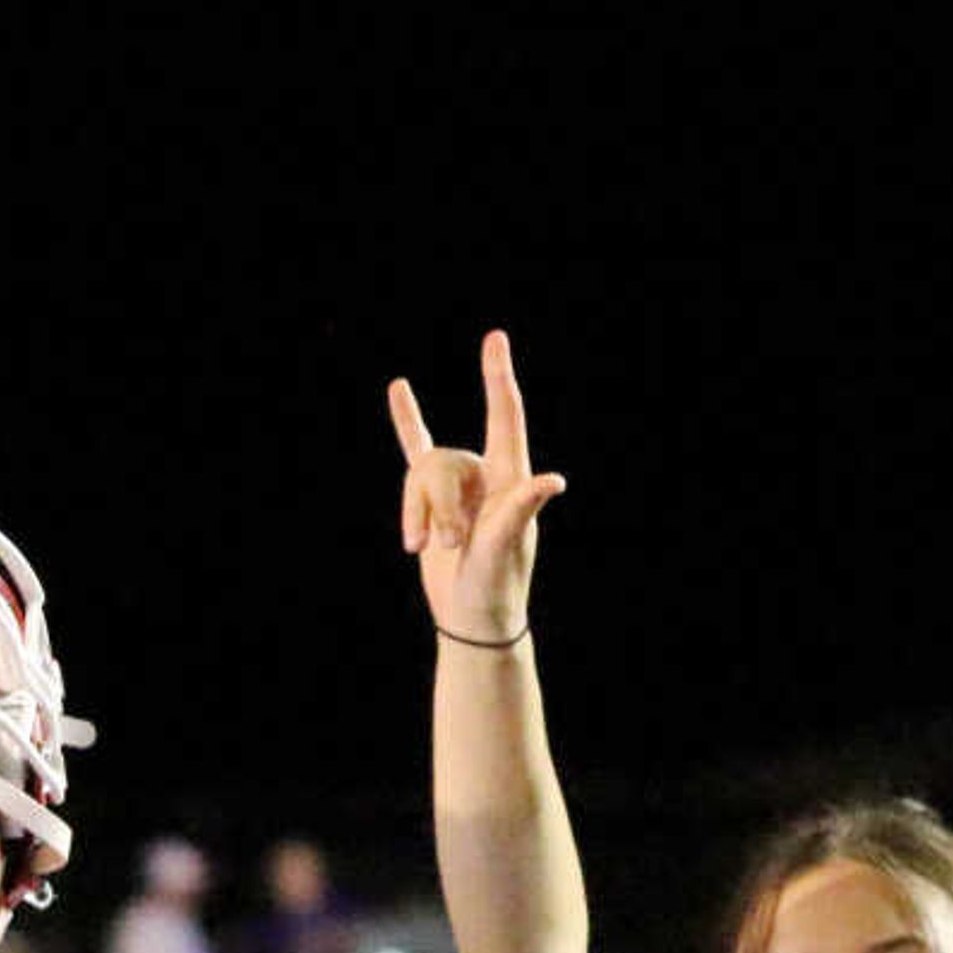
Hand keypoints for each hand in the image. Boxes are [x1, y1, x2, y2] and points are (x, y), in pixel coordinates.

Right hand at [391, 330, 568, 641]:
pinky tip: (398, 388)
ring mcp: (459, 485)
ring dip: (417, 514)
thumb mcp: (505, 548)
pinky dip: (408, 421)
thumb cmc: (496, 585)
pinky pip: (416, 450)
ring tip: (425, 548)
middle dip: (436, 504)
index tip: (495, 337)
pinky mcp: (432, 499)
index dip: (498, 377)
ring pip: (419, 474)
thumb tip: (554, 480)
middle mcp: (486, 474)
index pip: (505, 416)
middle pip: (442, 461)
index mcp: (512, 478)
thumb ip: (521, 510)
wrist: (472, 616)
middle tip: (450, 545)